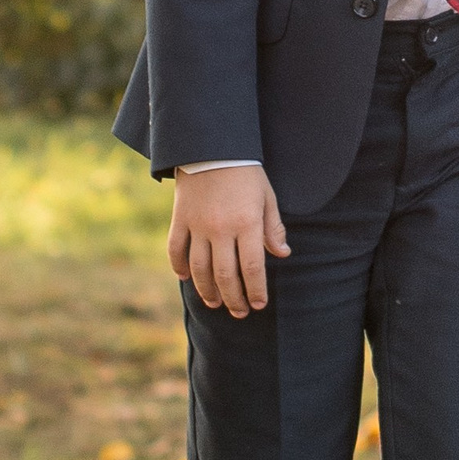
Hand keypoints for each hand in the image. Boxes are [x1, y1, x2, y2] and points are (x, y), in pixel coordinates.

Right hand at [169, 166, 289, 316]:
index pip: (252, 267)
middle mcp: (221, 228)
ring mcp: (198, 225)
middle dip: (234, 298)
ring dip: (208, 290)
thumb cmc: (246, 172)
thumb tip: (282, 254)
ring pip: (200, 268)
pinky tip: (186, 279)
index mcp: (247, 223)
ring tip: (216, 303)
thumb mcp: (266, 197)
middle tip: (239, 312)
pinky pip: (176, 250)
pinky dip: (180, 267)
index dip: (255, 290)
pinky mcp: (180, 219)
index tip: (258, 304)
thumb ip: (273, 227)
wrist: (212, 146)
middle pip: (225, 274)